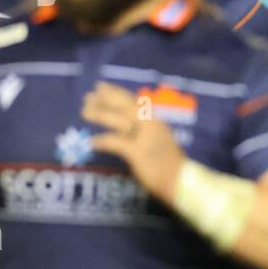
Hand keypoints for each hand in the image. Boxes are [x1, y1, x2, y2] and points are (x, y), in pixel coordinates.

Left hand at [83, 82, 185, 205]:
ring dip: (101, 114)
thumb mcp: (160, 142)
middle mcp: (151, 125)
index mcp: (156, 121)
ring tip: (85, 112)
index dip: (116, 93)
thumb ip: (146, 133)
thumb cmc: (171, 165)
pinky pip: (117, 142)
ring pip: (119, 120)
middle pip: (125, 106)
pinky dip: (103, 141)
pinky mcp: (139, 153)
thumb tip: (129, 129)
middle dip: (106, 99)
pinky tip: (92, 142)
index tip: (101, 87)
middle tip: (88, 96)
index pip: (134, 101)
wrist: (182, 182)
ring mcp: (146, 138)